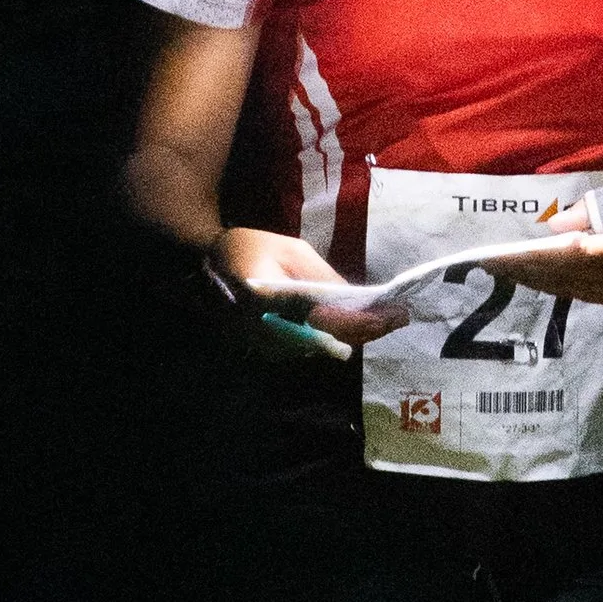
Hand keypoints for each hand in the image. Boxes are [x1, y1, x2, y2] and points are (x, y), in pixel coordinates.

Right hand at [207, 227, 404, 348]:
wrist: (205, 266)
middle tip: (397, 317)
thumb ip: (323, 279)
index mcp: (269, 299)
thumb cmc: (250, 248)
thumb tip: (358, 303)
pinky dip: (330, 338)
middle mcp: (266, 331)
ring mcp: (263, 347)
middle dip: (365, 331)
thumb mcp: (291, 251)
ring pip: (320, 349)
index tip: (397, 314)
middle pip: (329, 342)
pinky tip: (350, 324)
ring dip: (350, 336)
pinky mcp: (264, 352)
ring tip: (381, 319)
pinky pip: (307, 348)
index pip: (327, 319)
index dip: (366, 321)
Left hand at [475, 177, 602, 307]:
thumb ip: (599, 207)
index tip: (505, 253)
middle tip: (491, 263)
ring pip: (572, 289)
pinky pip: (585, 293)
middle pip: (565, 277)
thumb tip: (558, 224)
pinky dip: (559, 285)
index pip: (573, 256)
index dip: (535, 256)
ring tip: (507, 271)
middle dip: (527, 270)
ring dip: (539, 280)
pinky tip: (539, 277)